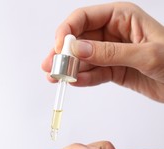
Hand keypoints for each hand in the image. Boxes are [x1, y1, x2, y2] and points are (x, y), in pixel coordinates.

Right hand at [42, 2, 163, 101]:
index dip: (68, 31)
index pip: (85, 18)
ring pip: (85, 59)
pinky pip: (95, 73)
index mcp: (122, 17)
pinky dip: (84, 79)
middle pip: (81, 40)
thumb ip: (111, 52)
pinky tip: (74, 83)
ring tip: (57, 79)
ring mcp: (113, 53)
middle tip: (51, 67)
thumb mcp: (145, 54)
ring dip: (70, 69)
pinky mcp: (115, 70)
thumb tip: (79, 49)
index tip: (59, 48)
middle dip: (64, 53)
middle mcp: (114, 33)